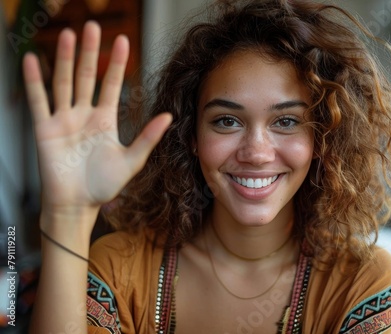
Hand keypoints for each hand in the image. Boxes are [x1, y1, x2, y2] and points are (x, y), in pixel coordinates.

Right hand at [23, 21, 170, 209]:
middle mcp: (84, 115)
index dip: (116, 63)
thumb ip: (148, 137)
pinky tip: (31, 60)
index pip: (111, 84)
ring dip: (63, 58)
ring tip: (66, 34)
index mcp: (105, 120)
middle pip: (85, 77)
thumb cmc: (104, 186)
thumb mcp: (132, 160)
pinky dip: (34, 81)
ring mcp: (63, 120)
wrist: (78, 205)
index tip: (123, 40)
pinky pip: (39, 101)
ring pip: (63, 83)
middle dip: (88, 52)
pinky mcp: (44, 130)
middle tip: (92, 26)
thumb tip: (169, 116)